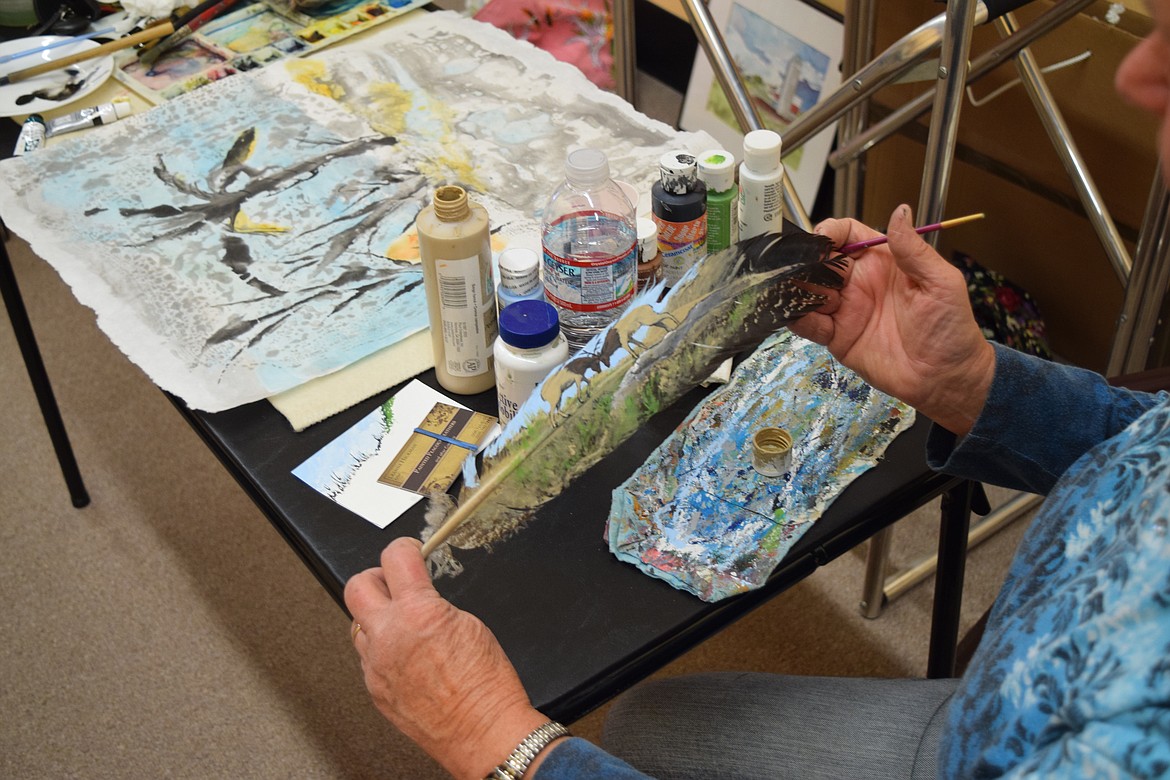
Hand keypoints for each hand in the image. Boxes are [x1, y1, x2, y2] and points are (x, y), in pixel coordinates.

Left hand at [345, 537, 550, 779]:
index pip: (394, 558)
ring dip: (377, 618)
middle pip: (357, 586)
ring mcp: (376, 666)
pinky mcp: (375, 690)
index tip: (409, 551)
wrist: (484, 732)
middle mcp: (388, 637)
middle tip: (394, 582)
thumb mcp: (470, 624)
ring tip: (402, 624)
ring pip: (357, 625)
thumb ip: (435, 605)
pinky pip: (367, 659)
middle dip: (377, 578)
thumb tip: (421, 596)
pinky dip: (382, 651)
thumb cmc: (486, 687)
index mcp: (418, 613)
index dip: (404, 548)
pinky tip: (406, 657)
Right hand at [789, 204, 994, 436]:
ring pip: (809, 291)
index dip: (832, 231)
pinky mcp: (836, 337)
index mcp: (883, 262)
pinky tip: (793, 314)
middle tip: (800, 268)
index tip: (822, 238)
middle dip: (806, 260)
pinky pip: (809, 324)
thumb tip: (900, 210)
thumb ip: (914, 250)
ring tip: (789, 290)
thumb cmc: (950, 329)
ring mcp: (845, 310)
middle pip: (821, 261)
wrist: (945, 379)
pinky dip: (796, 318)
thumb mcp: (940, 283)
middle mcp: (858, 282)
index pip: (848, 235)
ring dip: (796, 287)